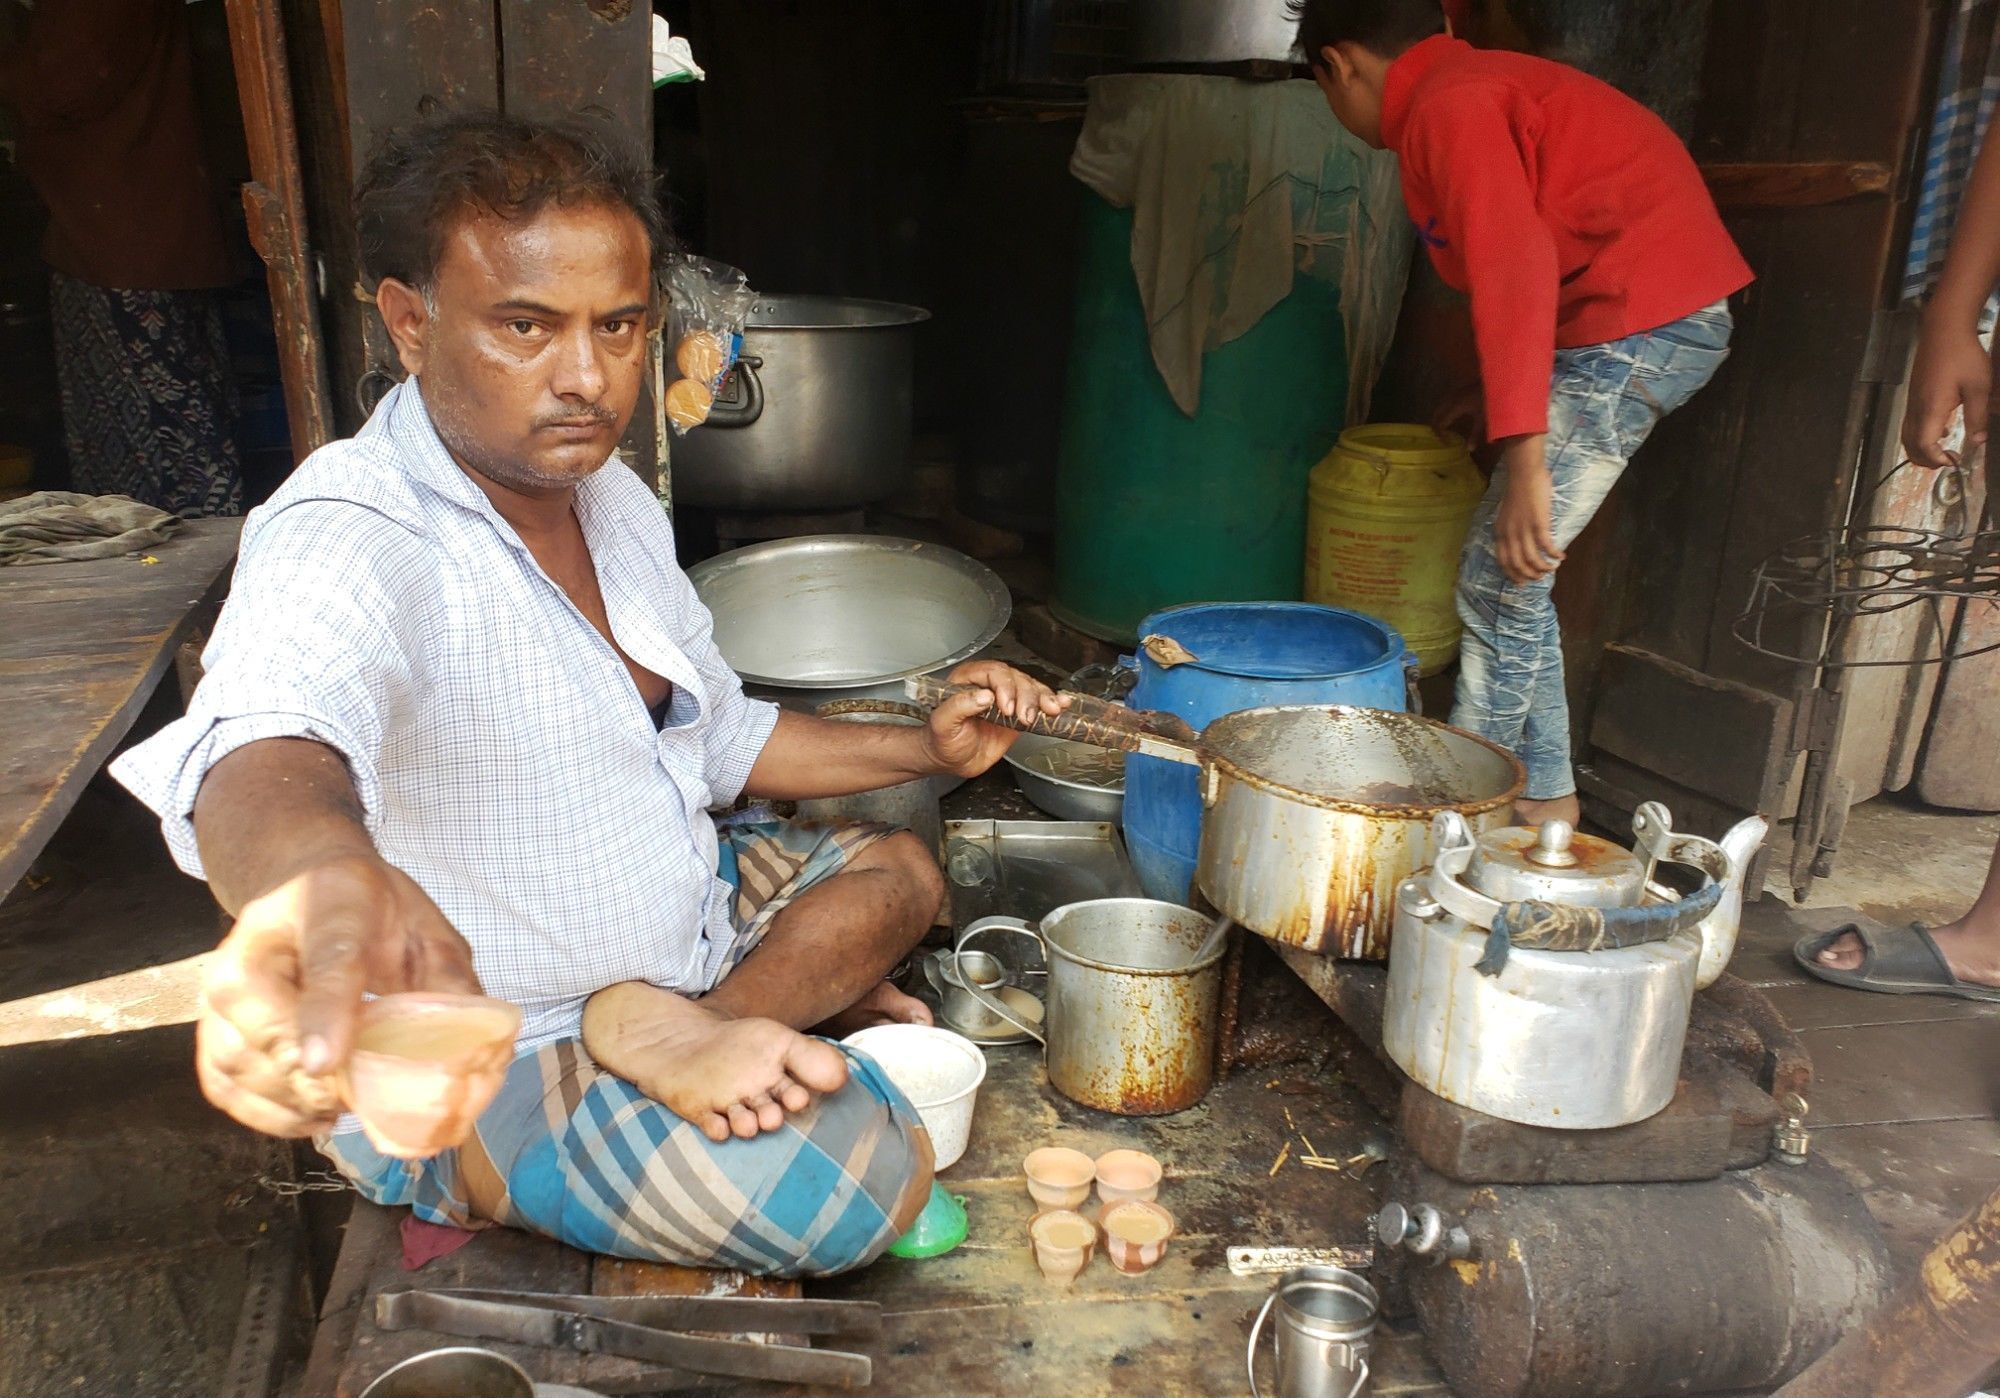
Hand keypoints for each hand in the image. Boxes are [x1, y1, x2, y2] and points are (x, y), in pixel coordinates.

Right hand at [196, 854, 481, 1138]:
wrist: (301, 884)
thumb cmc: (371, 910)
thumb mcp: (424, 926)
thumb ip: (448, 979)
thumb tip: (474, 1050)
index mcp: (325, 906)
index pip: (326, 964)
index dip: (326, 1014)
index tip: (327, 1064)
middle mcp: (250, 948)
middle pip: (272, 1034)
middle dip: (324, 1081)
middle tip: (372, 1095)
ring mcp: (216, 991)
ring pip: (243, 1068)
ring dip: (298, 1101)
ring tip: (348, 1100)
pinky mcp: (208, 1028)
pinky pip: (223, 1087)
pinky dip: (268, 1112)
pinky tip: (312, 1110)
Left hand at [920, 659, 1067, 777]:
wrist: (949, 760)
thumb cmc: (941, 740)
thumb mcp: (943, 723)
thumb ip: (959, 706)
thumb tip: (984, 695)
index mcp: (969, 680)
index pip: (994, 672)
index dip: (1005, 686)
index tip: (1007, 707)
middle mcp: (991, 685)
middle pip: (1017, 679)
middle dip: (1027, 695)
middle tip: (1025, 716)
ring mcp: (1007, 699)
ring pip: (1031, 688)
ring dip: (1043, 698)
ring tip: (1049, 710)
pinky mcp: (1019, 715)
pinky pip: (1038, 704)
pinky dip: (1051, 703)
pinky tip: (1061, 704)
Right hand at [1434, 381, 1484, 443]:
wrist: (1496, 383)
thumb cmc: (1489, 400)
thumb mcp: (1483, 419)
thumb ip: (1475, 434)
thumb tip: (1469, 449)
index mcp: (1455, 408)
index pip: (1440, 424)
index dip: (1440, 435)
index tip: (1446, 444)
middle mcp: (1451, 400)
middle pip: (1436, 415)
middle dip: (1436, 427)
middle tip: (1441, 438)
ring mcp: (1454, 394)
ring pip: (1439, 408)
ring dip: (1438, 419)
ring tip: (1444, 429)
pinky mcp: (1458, 392)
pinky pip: (1445, 403)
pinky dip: (1444, 412)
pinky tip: (1451, 417)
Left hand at [1493, 438, 1562, 583]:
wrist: (1524, 473)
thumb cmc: (1517, 489)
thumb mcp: (1506, 513)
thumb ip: (1510, 527)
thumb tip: (1518, 539)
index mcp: (1500, 531)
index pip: (1503, 560)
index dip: (1512, 574)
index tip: (1521, 582)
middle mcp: (1510, 534)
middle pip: (1518, 564)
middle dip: (1529, 575)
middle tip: (1540, 578)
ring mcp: (1523, 530)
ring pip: (1532, 559)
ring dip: (1543, 568)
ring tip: (1552, 569)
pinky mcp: (1538, 524)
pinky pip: (1546, 546)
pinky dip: (1554, 555)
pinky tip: (1561, 557)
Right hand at [1903, 315, 1992, 466]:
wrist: (1944, 330)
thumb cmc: (1964, 356)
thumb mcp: (1979, 387)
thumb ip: (1978, 417)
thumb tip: (1977, 442)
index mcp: (1931, 408)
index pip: (1923, 445)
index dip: (1935, 459)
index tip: (1954, 461)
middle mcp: (1916, 408)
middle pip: (1909, 445)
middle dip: (1926, 460)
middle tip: (1948, 461)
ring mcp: (1912, 402)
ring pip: (1907, 436)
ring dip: (1922, 449)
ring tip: (1944, 450)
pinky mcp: (1913, 395)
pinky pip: (1910, 424)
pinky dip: (1921, 436)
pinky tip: (1942, 429)